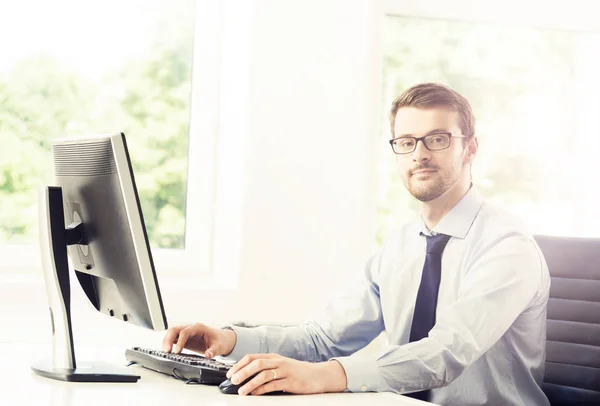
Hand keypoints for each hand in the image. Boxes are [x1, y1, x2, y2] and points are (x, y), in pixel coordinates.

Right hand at [161, 323, 236, 357]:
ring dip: (167, 341)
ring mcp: (187, 332)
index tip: (177, 352)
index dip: (180, 341)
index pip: (185, 332)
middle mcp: (191, 328)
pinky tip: (167, 351)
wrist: (223, 339)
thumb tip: (208, 355)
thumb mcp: (219, 346)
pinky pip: (174, 338)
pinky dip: (169, 343)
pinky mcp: (185, 338)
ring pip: (172, 332)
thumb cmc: (221, 340)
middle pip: (175, 329)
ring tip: (165, 352)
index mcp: (199, 328)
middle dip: (168, 339)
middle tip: (166, 351)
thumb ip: (213, 351)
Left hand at [225, 353, 346, 395]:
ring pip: (264, 374)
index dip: (239, 365)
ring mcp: (285, 371)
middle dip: (242, 372)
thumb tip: (245, 376)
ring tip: (242, 391)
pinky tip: (255, 393)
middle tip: (233, 380)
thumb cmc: (297, 372)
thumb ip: (265, 369)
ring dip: (250, 382)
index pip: (252, 357)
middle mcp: (278, 362)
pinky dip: (262, 389)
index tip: (230, 373)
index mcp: (273, 357)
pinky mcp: (291, 381)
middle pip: (256, 363)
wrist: (317, 375)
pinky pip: (273, 385)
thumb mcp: (280, 366)